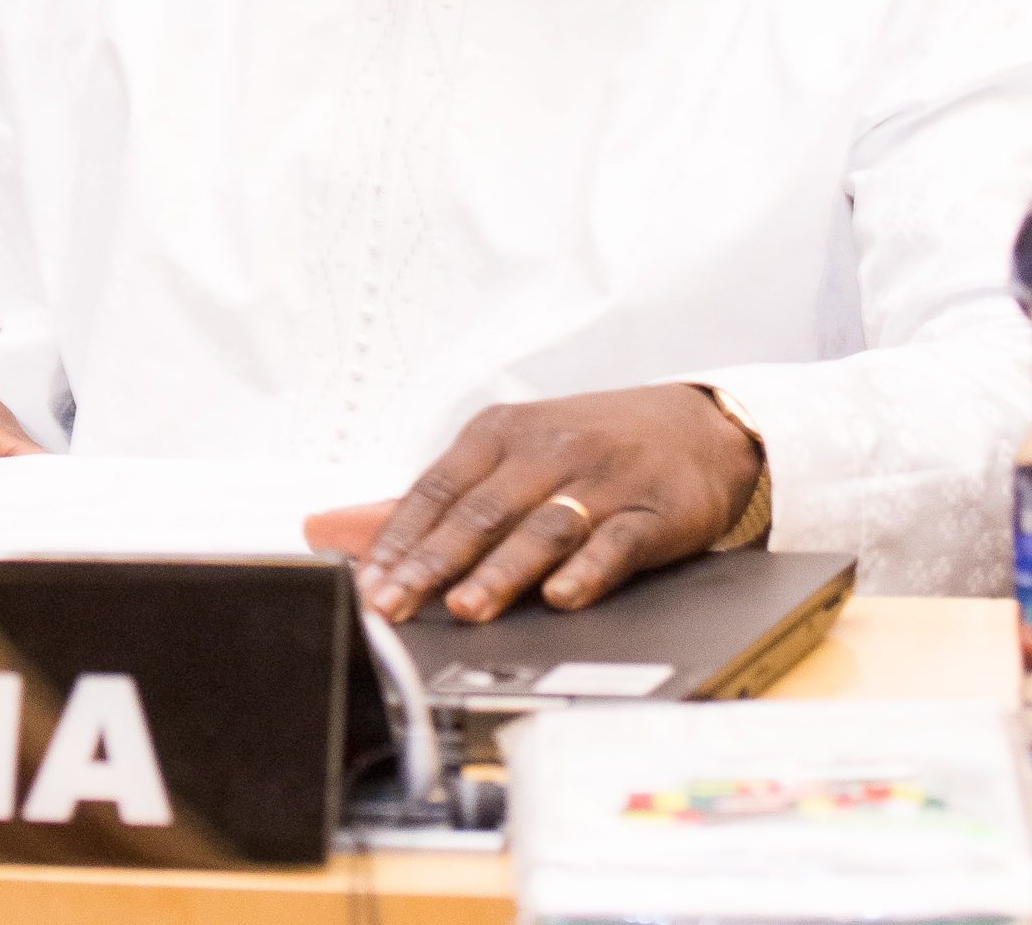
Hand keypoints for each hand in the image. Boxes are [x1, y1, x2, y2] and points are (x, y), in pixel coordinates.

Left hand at [351, 384, 762, 622]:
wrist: (698, 425)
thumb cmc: (588, 445)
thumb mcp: (506, 454)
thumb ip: (427, 501)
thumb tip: (333, 528)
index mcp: (498, 435)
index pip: (434, 490)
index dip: (396, 540)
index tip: (364, 582)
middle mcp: (545, 451)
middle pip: (479, 511)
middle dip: (431, 563)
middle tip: (395, 604)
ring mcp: (600, 481)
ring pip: (541, 527)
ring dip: (501, 570)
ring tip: (466, 606)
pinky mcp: (653, 511)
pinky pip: (617, 542)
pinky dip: (588, 569)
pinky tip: (563, 596)